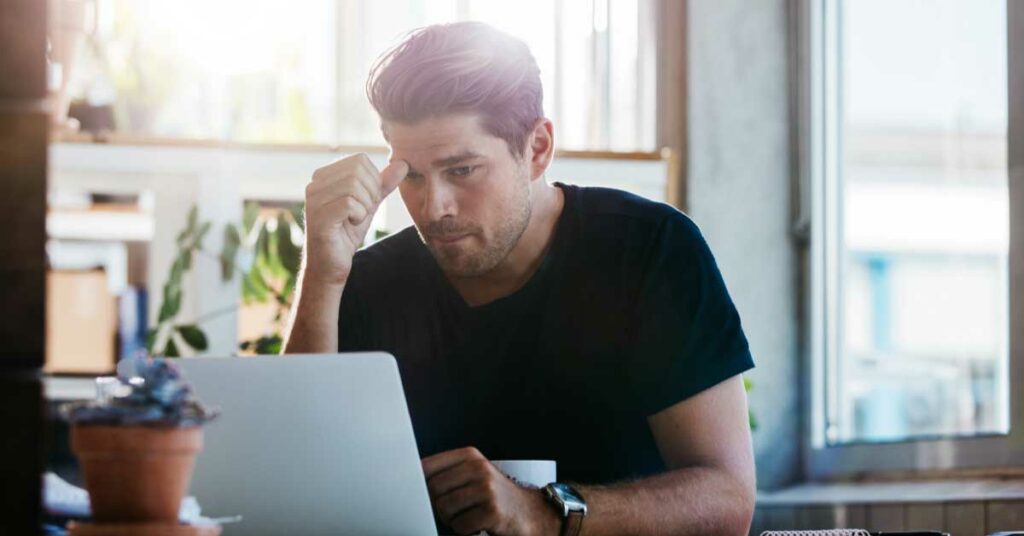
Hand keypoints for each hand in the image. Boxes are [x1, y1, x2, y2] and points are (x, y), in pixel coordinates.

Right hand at [302, 153, 407, 286]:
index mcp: (324, 175)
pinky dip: (359, 215)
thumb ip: (383, 184)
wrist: (330, 265)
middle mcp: (314, 184)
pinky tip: (351, 224)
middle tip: (364, 211)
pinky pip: (349, 204)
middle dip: (371, 192)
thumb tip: (402, 164)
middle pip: (358, 170)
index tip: (368, 201)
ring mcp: (313, 200)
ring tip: (356, 219)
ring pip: (354, 185)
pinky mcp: (318, 217)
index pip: (360, 160)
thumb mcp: (368, 204)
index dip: (374, 180)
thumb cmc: (346, 233)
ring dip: (365, 206)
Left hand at [422, 447, 560, 535]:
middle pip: (433, 489)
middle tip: (452, 510)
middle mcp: (478, 468)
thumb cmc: (495, 495)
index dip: (417, 483)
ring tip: (466, 516)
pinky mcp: (492, 511)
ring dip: (451, 520)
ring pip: (444, 508)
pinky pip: (460, 525)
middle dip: (437, 505)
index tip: (417, 492)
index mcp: (470, 456)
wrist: (529, 511)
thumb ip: (447, 473)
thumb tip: (411, 481)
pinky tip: (477, 524)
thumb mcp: (474, 474)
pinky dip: (464, 530)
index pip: (427, 466)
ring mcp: (486, 489)